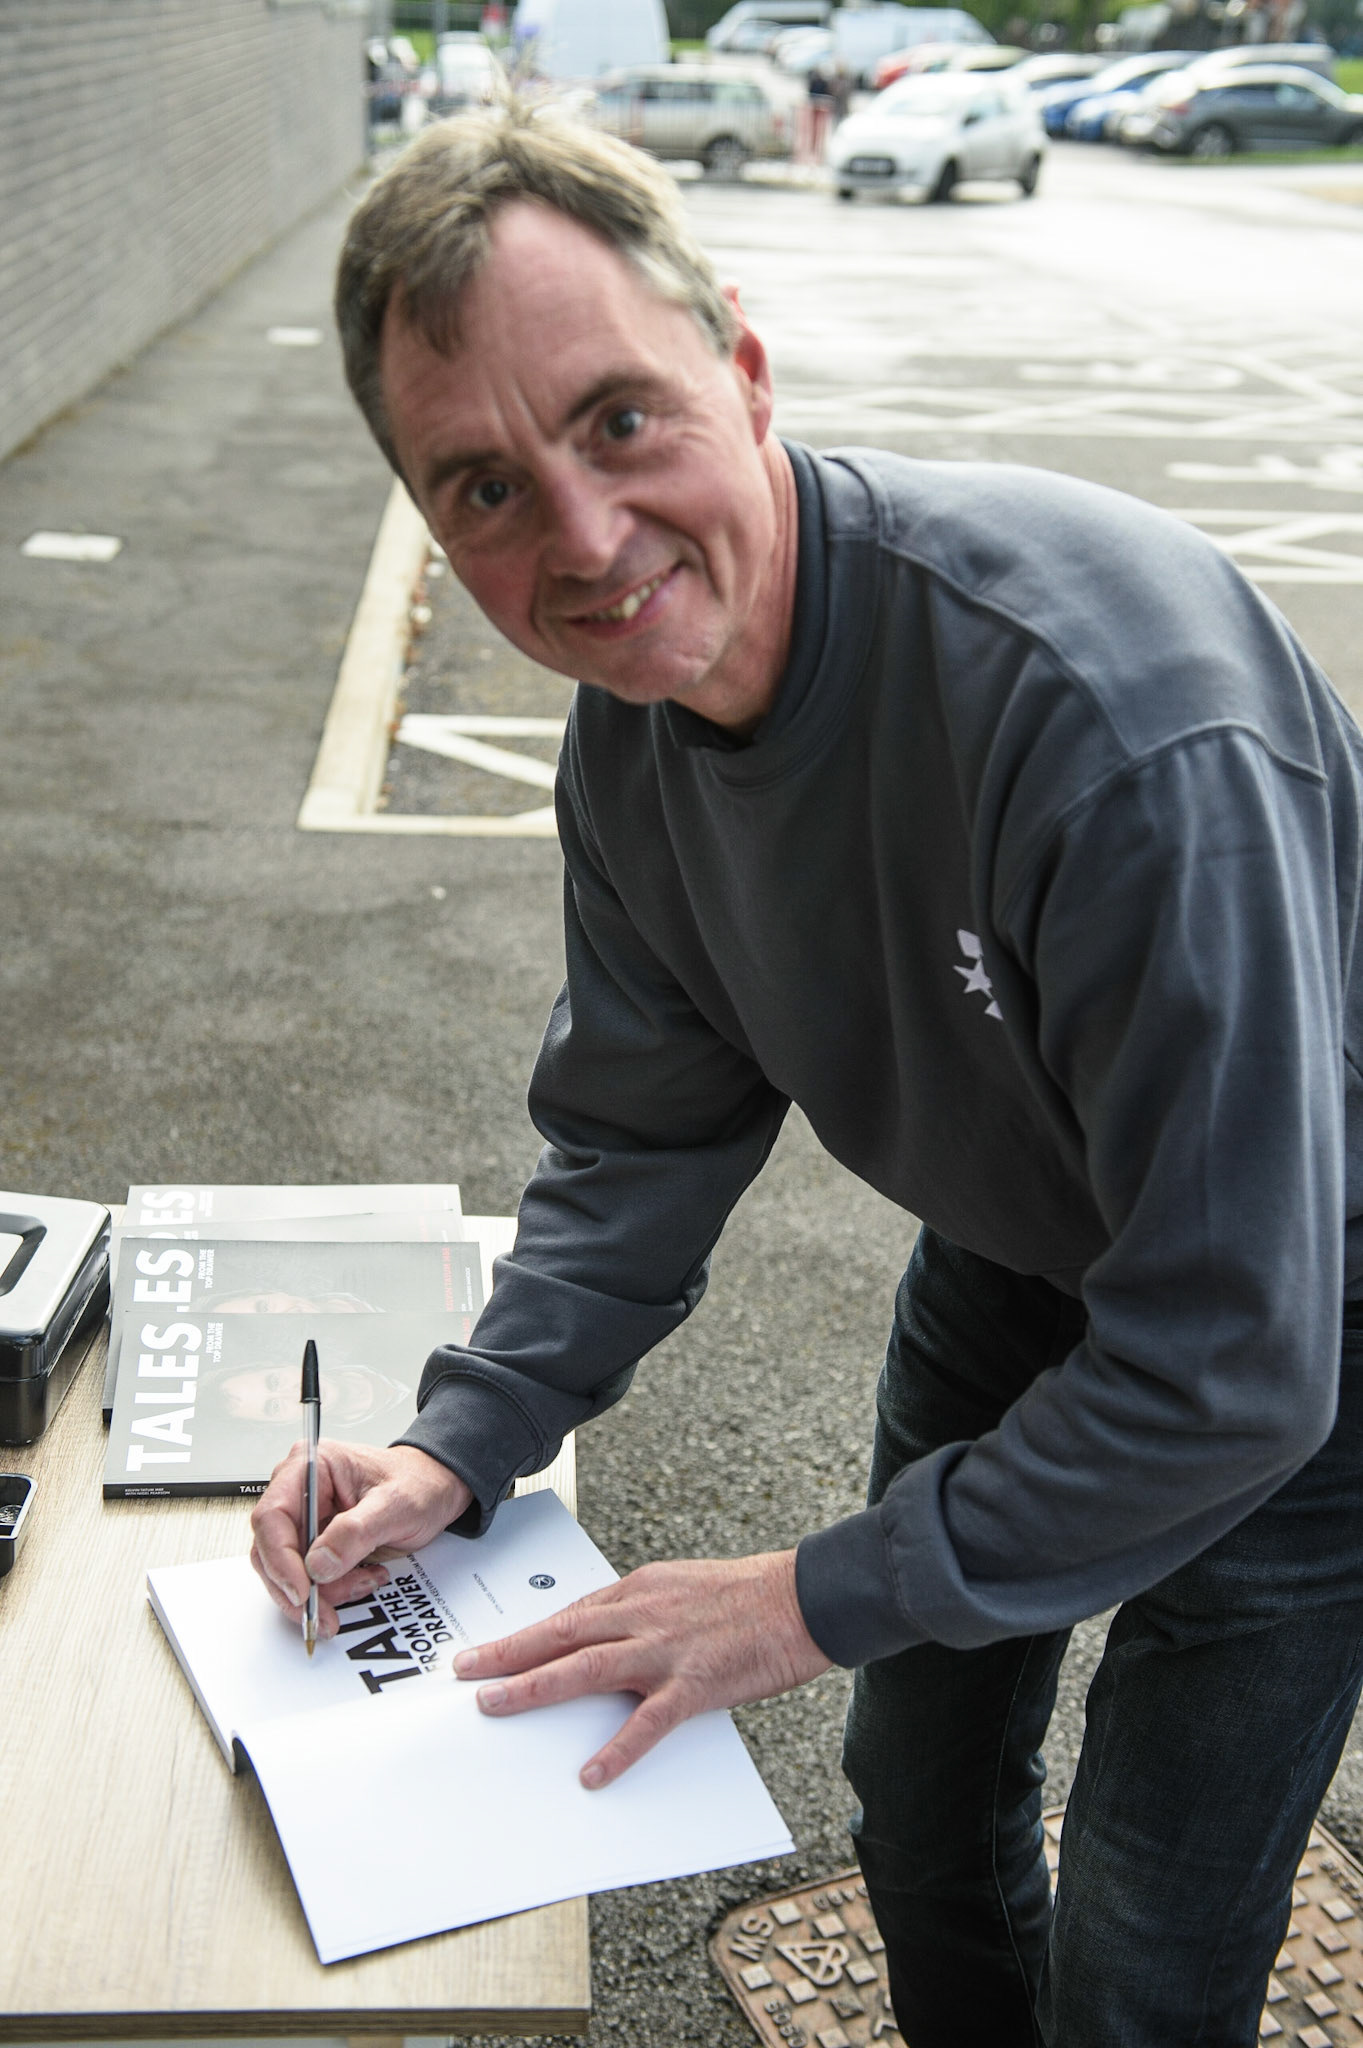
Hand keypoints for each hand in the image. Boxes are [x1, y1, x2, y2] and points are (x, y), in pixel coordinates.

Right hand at [249, 1441, 470, 1638]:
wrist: (436, 1489)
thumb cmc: (419, 1483)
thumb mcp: (396, 1504)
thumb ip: (356, 1532)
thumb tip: (318, 1564)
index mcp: (311, 1466)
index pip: (272, 1516)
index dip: (280, 1559)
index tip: (302, 1591)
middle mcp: (299, 1489)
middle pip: (272, 1549)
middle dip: (300, 1587)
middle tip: (325, 1613)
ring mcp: (305, 1516)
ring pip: (287, 1570)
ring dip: (320, 1591)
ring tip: (363, 1583)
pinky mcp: (315, 1540)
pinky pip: (308, 1576)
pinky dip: (331, 1590)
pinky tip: (363, 1579)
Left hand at [453, 1550, 831, 1788]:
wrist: (802, 1597)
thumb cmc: (746, 1594)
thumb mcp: (681, 1586)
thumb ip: (640, 1611)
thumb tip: (603, 1636)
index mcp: (638, 1590)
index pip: (569, 1615)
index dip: (525, 1635)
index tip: (489, 1650)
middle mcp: (643, 1614)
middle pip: (561, 1635)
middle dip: (508, 1654)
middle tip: (466, 1671)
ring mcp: (666, 1650)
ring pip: (586, 1668)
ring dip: (534, 1686)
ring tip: (495, 1704)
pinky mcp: (695, 1684)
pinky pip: (647, 1722)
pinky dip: (617, 1748)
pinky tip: (591, 1773)